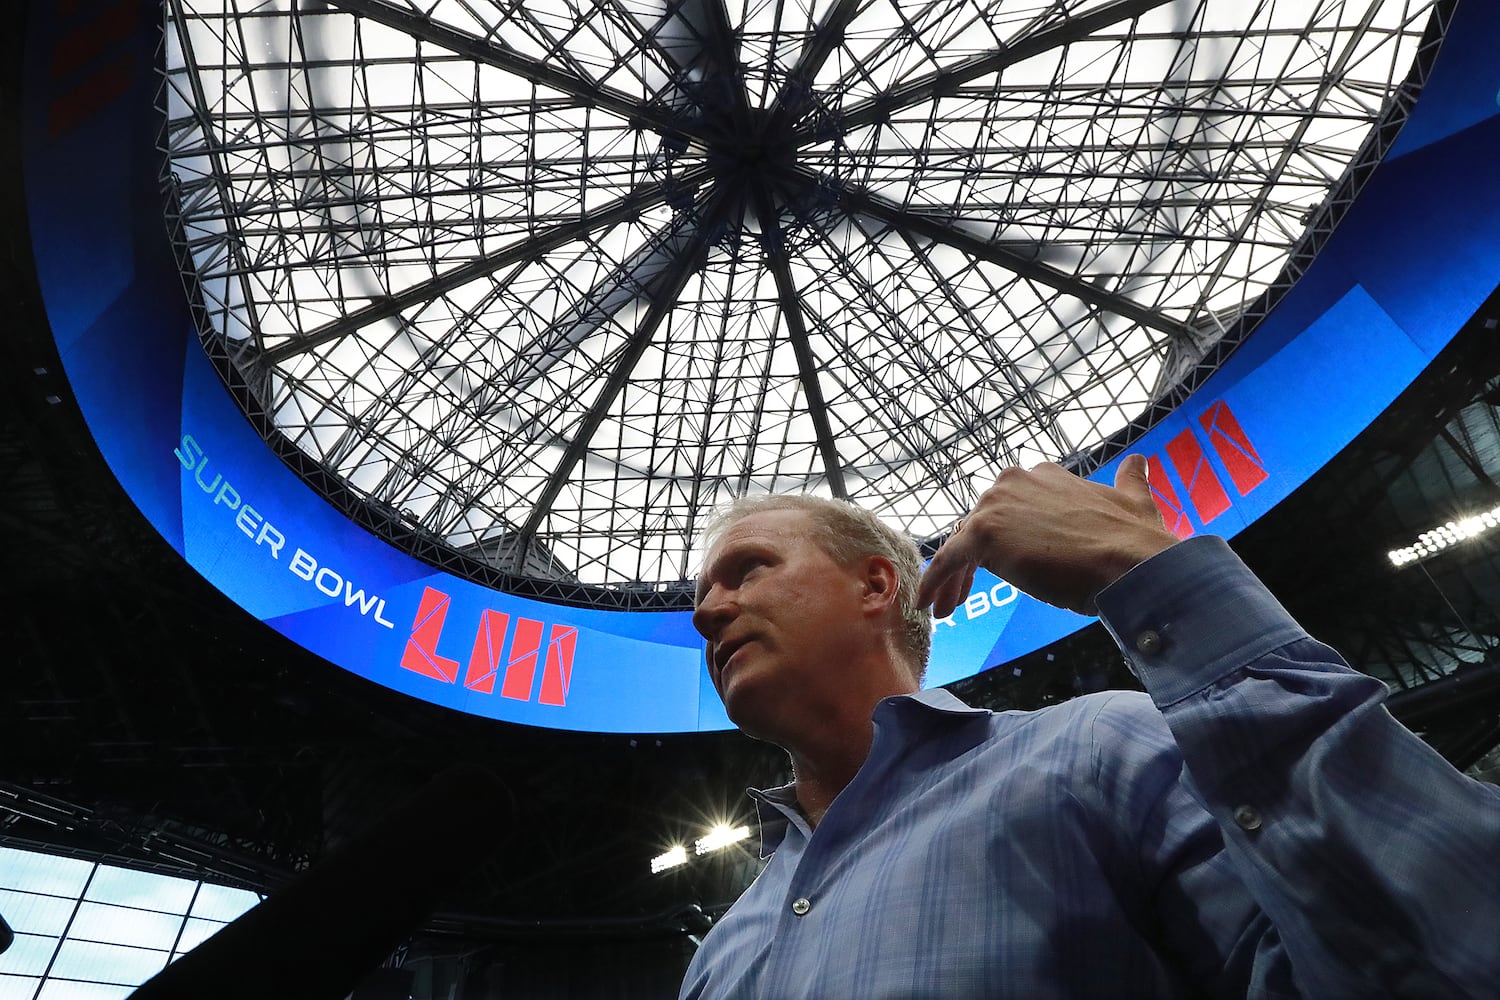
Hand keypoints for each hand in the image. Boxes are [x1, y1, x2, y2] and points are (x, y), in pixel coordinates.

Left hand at [917, 454, 1177, 617]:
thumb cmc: (1136, 542)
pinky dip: (934, 581)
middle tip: (965, 595)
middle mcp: (1014, 481)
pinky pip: (947, 560)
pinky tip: (928, 605)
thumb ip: (1128, 481)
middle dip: (971, 562)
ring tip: (950, 607)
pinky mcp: (983, 533)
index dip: (1000, 540)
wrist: (1133, 564)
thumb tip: (1139, 462)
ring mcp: (996, 505)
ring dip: (951, 578)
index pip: (1004, 509)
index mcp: (1043, 476)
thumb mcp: (1135, 499)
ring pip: (959, 545)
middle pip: (976, 526)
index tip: (1002, 565)